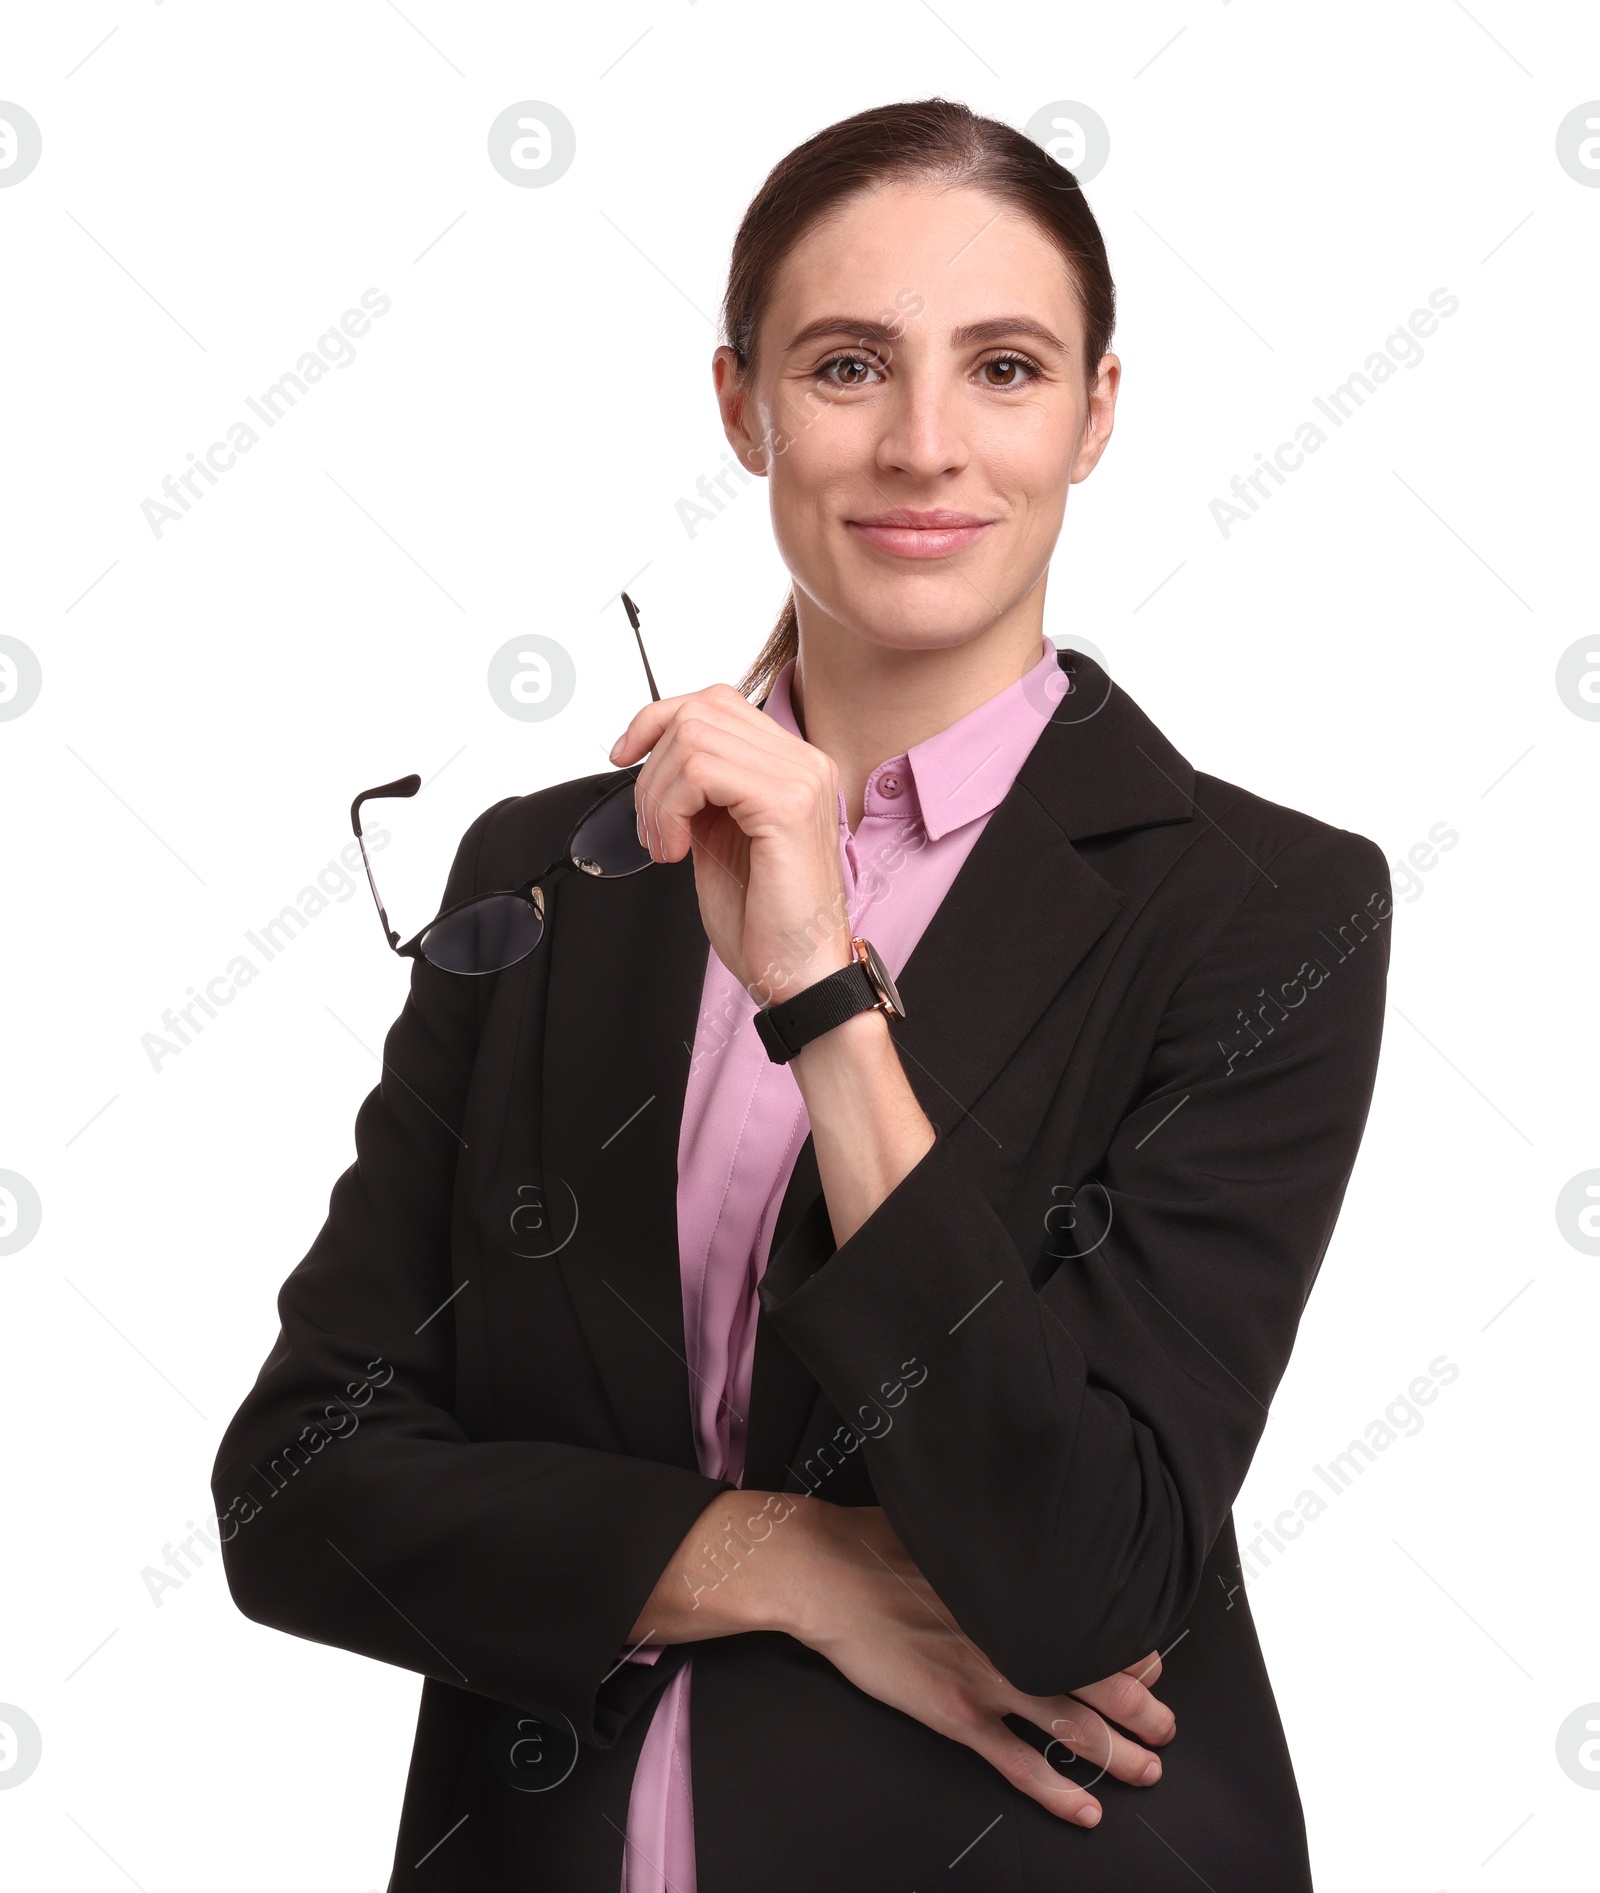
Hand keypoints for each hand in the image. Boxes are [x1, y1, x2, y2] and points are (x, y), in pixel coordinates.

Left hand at [609, 683, 851, 1002]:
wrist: (798, 974)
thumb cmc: (765, 922)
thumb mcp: (718, 838)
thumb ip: (700, 792)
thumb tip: (656, 764)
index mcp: (792, 765)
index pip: (715, 702)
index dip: (657, 720)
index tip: (624, 757)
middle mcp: (804, 762)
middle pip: (699, 711)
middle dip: (651, 769)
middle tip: (651, 828)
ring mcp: (801, 778)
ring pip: (692, 739)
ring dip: (656, 796)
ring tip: (664, 844)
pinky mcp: (787, 805)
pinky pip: (701, 772)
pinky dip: (670, 809)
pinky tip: (678, 850)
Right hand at [790, 1504, 1174, 1826]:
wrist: (831, 1572)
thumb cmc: (888, 1542)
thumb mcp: (960, 1529)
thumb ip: (1004, 1550)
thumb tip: (1033, 1552)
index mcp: (1022, 1591)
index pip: (1099, 1626)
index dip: (1135, 1651)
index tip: (1152, 1663)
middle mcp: (1016, 1636)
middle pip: (1103, 1682)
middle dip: (1145, 1712)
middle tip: (1166, 1728)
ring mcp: (989, 1679)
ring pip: (1074, 1729)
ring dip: (1119, 1756)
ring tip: (1147, 1771)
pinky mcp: (957, 1715)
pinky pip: (1019, 1764)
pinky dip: (1057, 1792)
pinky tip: (1083, 1811)